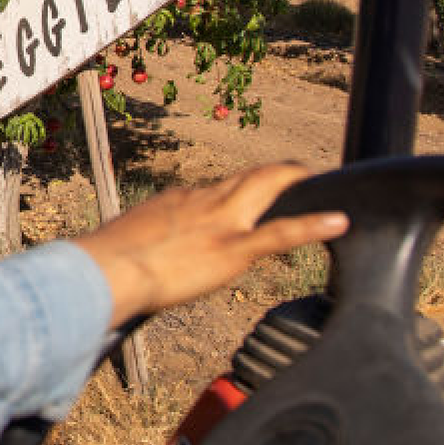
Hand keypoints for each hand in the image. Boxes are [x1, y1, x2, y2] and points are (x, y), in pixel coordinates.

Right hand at [72, 164, 345, 326]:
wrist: (106, 271)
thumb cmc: (104, 267)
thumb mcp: (125, 245)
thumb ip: (144, 246)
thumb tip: (135, 261)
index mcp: (178, 200)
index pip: (219, 188)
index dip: (241, 190)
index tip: (253, 192)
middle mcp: (203, 201)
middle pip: (249, 178)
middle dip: (277, 175)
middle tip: (300, 172)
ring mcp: (221, 222)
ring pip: (269, 190)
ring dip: (296, 184)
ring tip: (320, 183)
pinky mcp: (233, 248)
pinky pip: (282, 233)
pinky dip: (313, 225)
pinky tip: (339, 222)